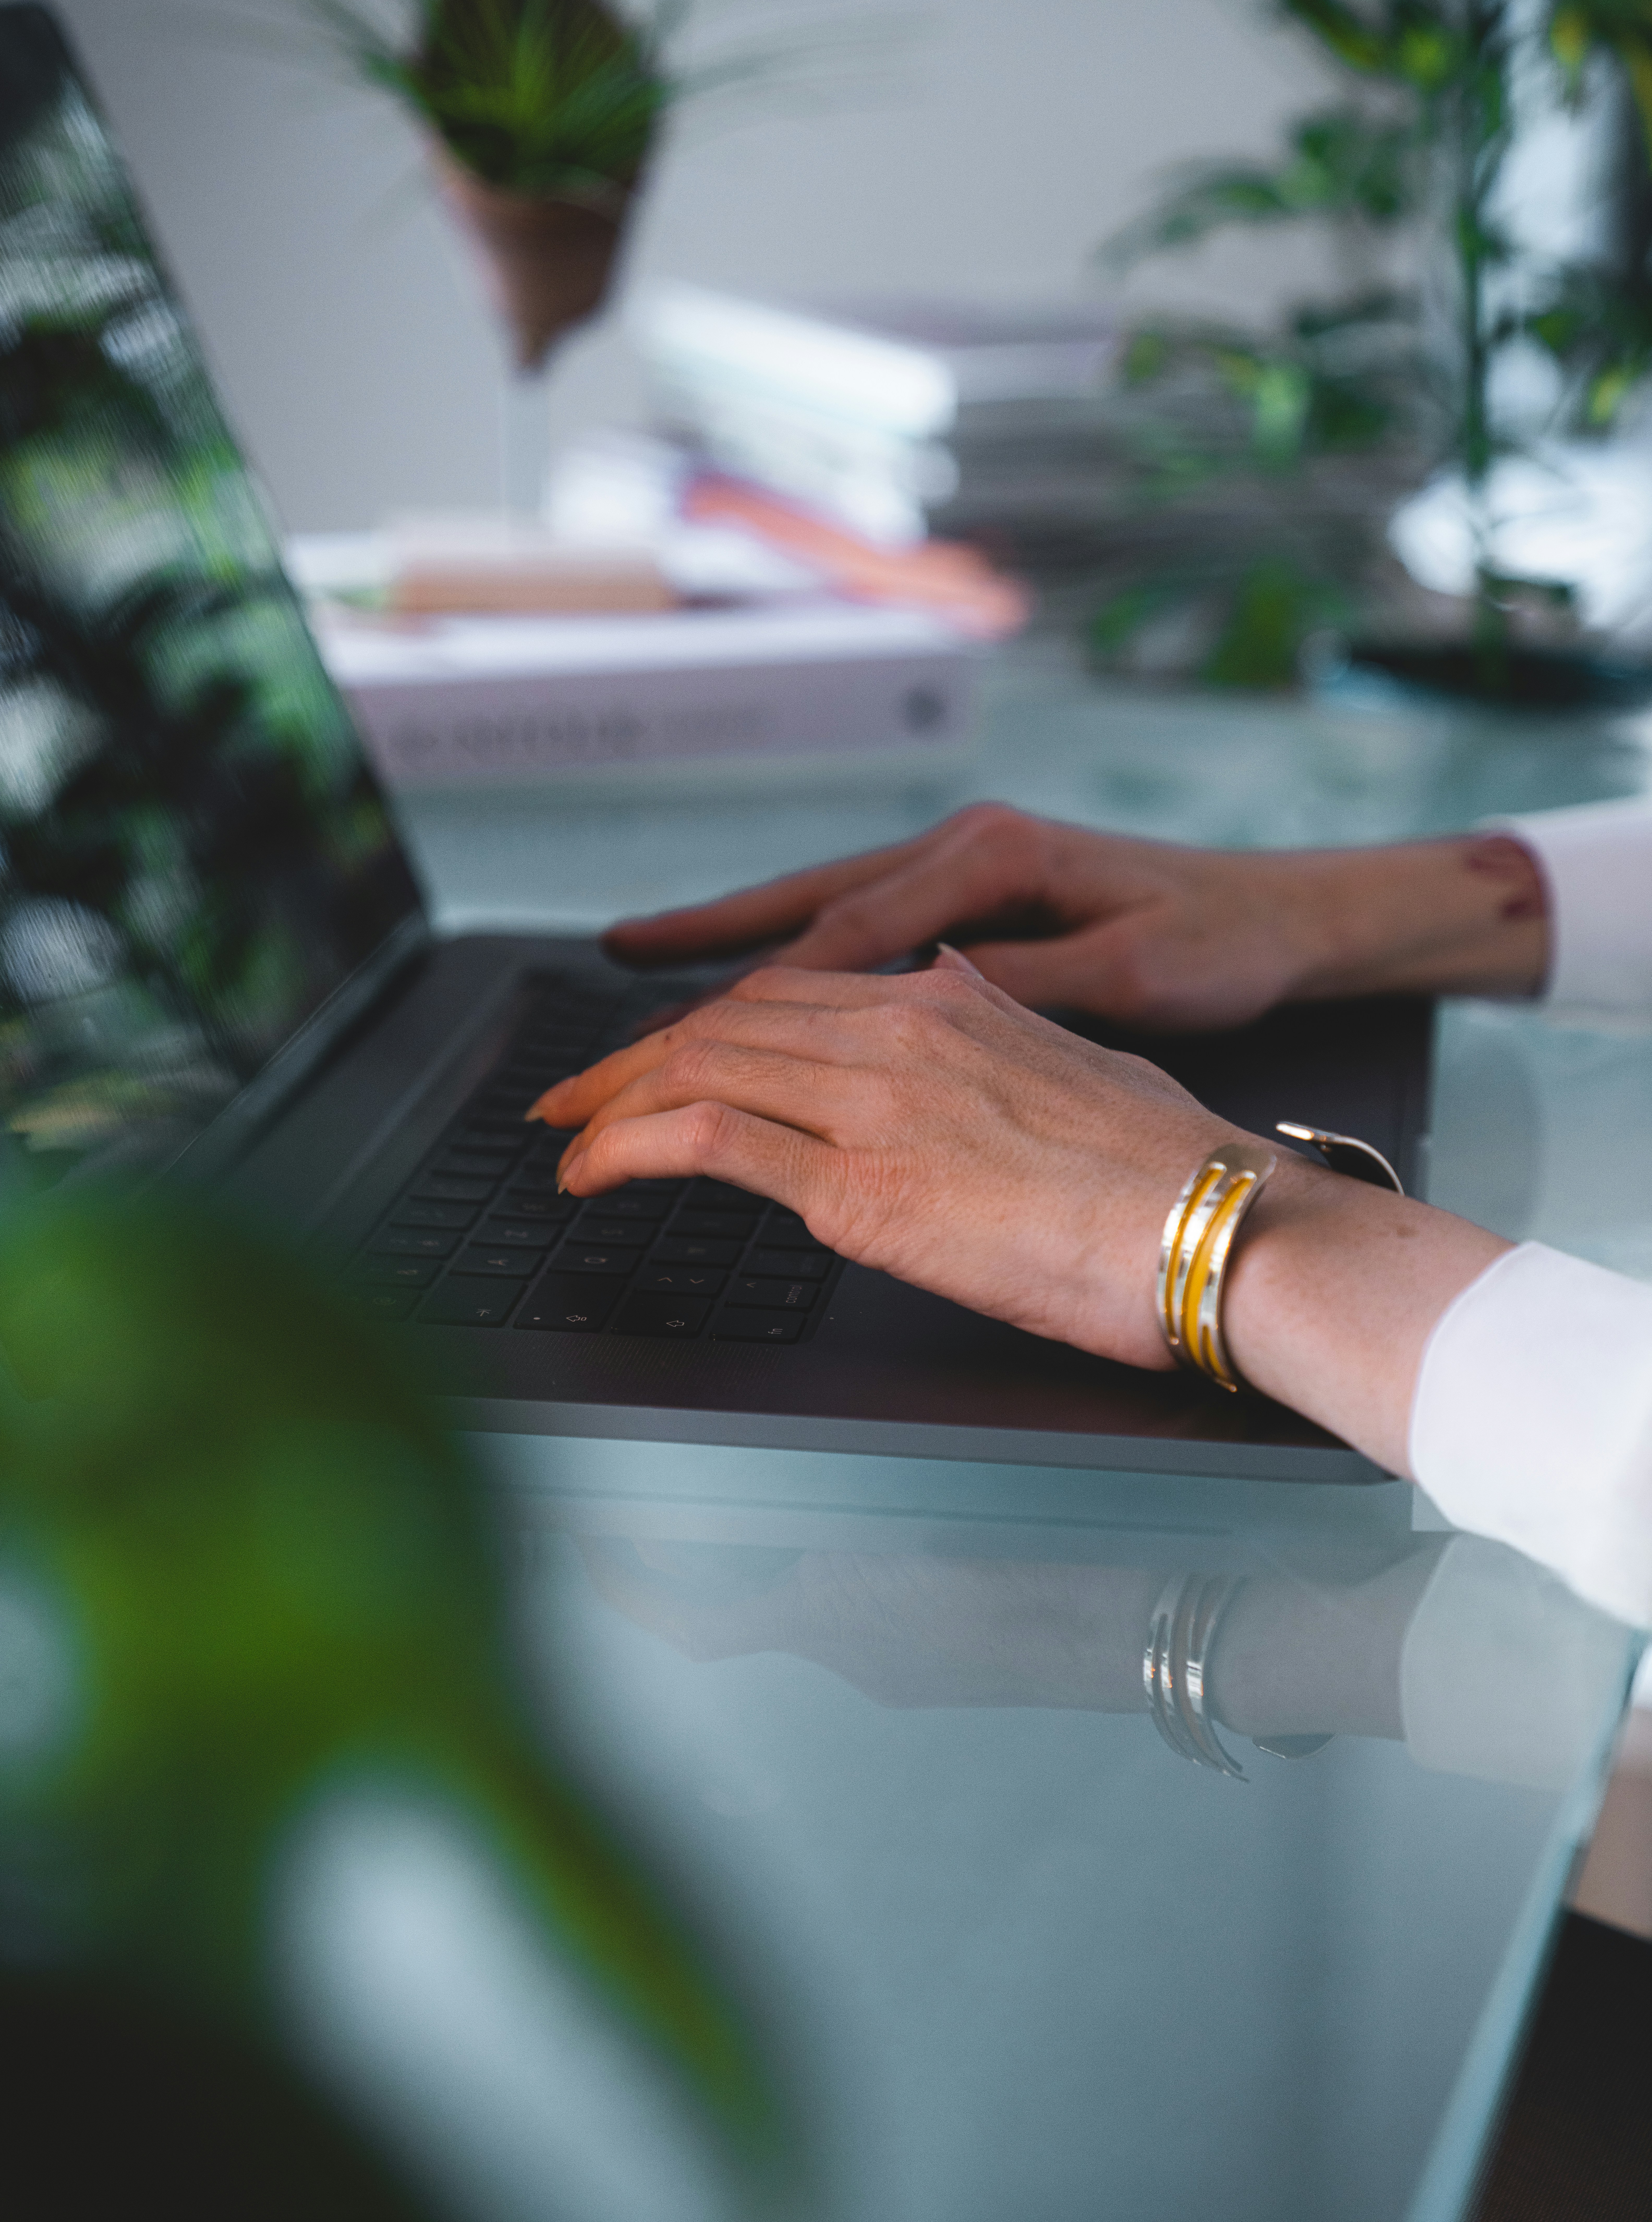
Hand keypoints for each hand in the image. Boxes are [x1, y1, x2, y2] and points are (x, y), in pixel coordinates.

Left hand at [535, 950, 1227, 1369]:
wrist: (1220, 1227)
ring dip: (612, 1104)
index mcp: (948, 1005)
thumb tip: (960, 1001)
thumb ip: (1004, 1032)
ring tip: (564, 1141)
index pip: (786, 994)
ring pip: (698, 1070)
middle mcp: (900, 1034)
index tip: (652, 1055)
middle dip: (630, 1060)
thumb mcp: (1078, 1067)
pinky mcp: (863, 1187)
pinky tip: (592, 1174)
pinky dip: (631, 1149)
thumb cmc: (1170, 1172)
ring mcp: (877, 1106)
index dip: (701, 1024)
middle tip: (573, 1098)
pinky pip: (708, 1142)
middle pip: (723, 1025)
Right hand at [602, 803, 1549, 1027]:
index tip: (684, 1025)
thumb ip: (1021, 986)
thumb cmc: (1220, 946)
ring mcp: (964, 867)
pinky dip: (794, 946)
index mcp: (992, 861)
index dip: (756, 981)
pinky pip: (859, 922)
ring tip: (643, 961)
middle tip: (616, 971)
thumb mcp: (1129, 976)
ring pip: (822, 906)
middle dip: (706, 942)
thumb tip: (924, 997)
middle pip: (807, 903)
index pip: (846, 929)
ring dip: (733, 937)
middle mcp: (964, 849)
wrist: (1284, 916)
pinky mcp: (975, 896)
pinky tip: (751, 974)